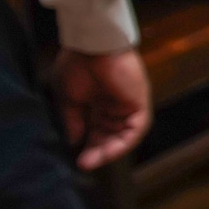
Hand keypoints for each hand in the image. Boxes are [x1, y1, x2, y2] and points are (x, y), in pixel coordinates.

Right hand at [59, 47, 151, 168]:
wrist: (90, 44)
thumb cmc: (77, 64)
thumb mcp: (68, 98)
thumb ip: (73, 120)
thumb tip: (74, 142)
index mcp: (97, 102)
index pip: (96, 131)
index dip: (87, 146)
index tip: (76, 159)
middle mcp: (114, 105)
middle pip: (110, 136)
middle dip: (97, 151)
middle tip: (84, 164)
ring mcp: (128, 104)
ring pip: (123, 136)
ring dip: (109, 151)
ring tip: (92, 161)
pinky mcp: (139, 102)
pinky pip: (136, 129)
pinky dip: (124, 143)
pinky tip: (109, 152)